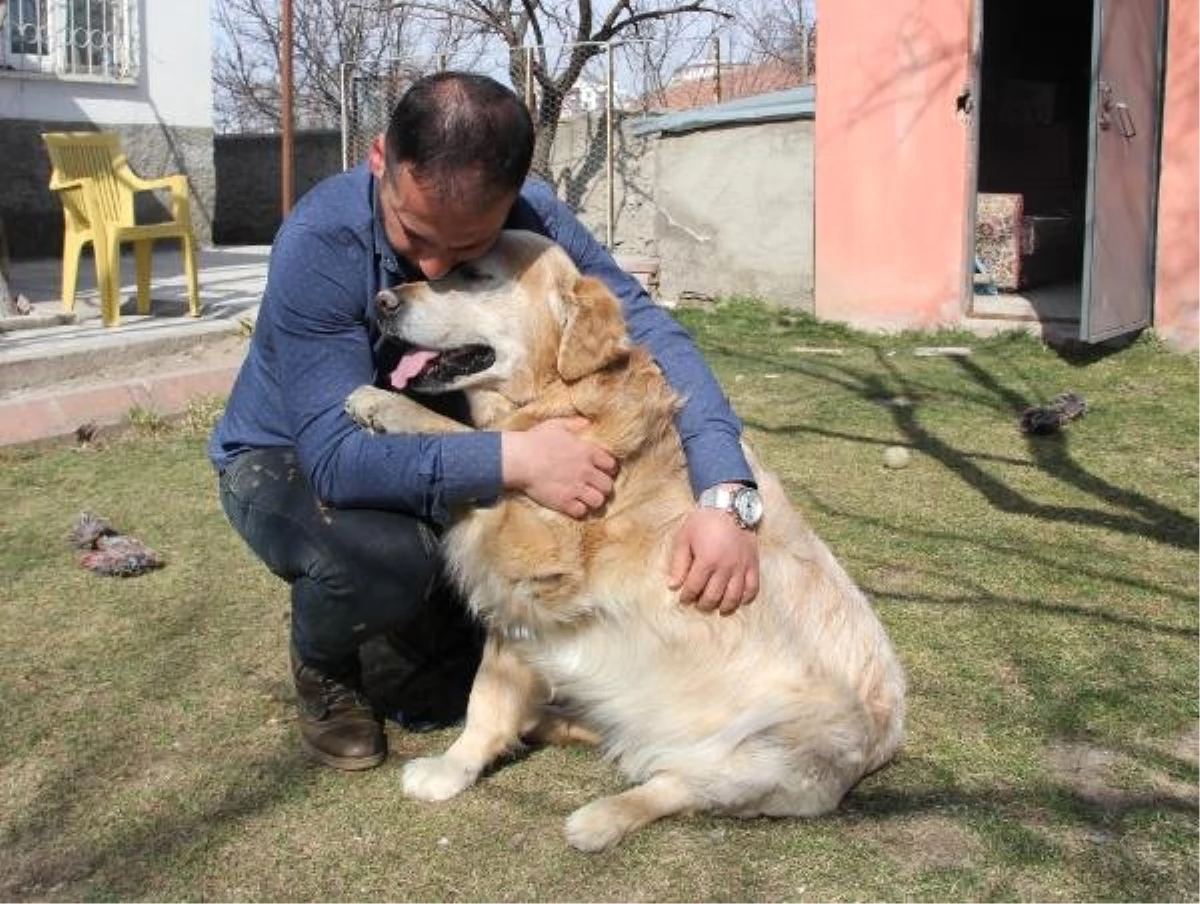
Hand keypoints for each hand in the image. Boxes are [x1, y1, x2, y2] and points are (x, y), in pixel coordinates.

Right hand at [502, 417, 616, 518]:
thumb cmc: (536, 440)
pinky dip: (578, 510)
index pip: (612, 465)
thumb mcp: (558, 425)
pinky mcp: (564, 502)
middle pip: (608, 486)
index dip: (608, 469)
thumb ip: (577, 424)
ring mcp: (576, 488)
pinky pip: (581, 512)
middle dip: (602, 486)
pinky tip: (572, 504)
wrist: (518, 459)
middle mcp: (586, 471)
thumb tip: (589, 424)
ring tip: (585, 497)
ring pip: (598, 501)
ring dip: (593, 500)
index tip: (601, 470)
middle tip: (593, 485)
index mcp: (588, 452)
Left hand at [668, 508, 759, 615]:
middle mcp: (725, 567)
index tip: (684, 599)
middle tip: (698, 604)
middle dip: (703, 604)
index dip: (687, 596)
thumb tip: (673, 586)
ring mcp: (741, 566)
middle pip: (713, 596)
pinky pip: (753, 587)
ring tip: (718, 608)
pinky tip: (738, 600)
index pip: (694, 588)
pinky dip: (746, 598)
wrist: (730, 505)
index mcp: (706, 560)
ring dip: (724, 606)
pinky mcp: (753, 563)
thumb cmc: (704, 520)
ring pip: (733, 596)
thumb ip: (679, 563)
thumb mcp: (684, 538)